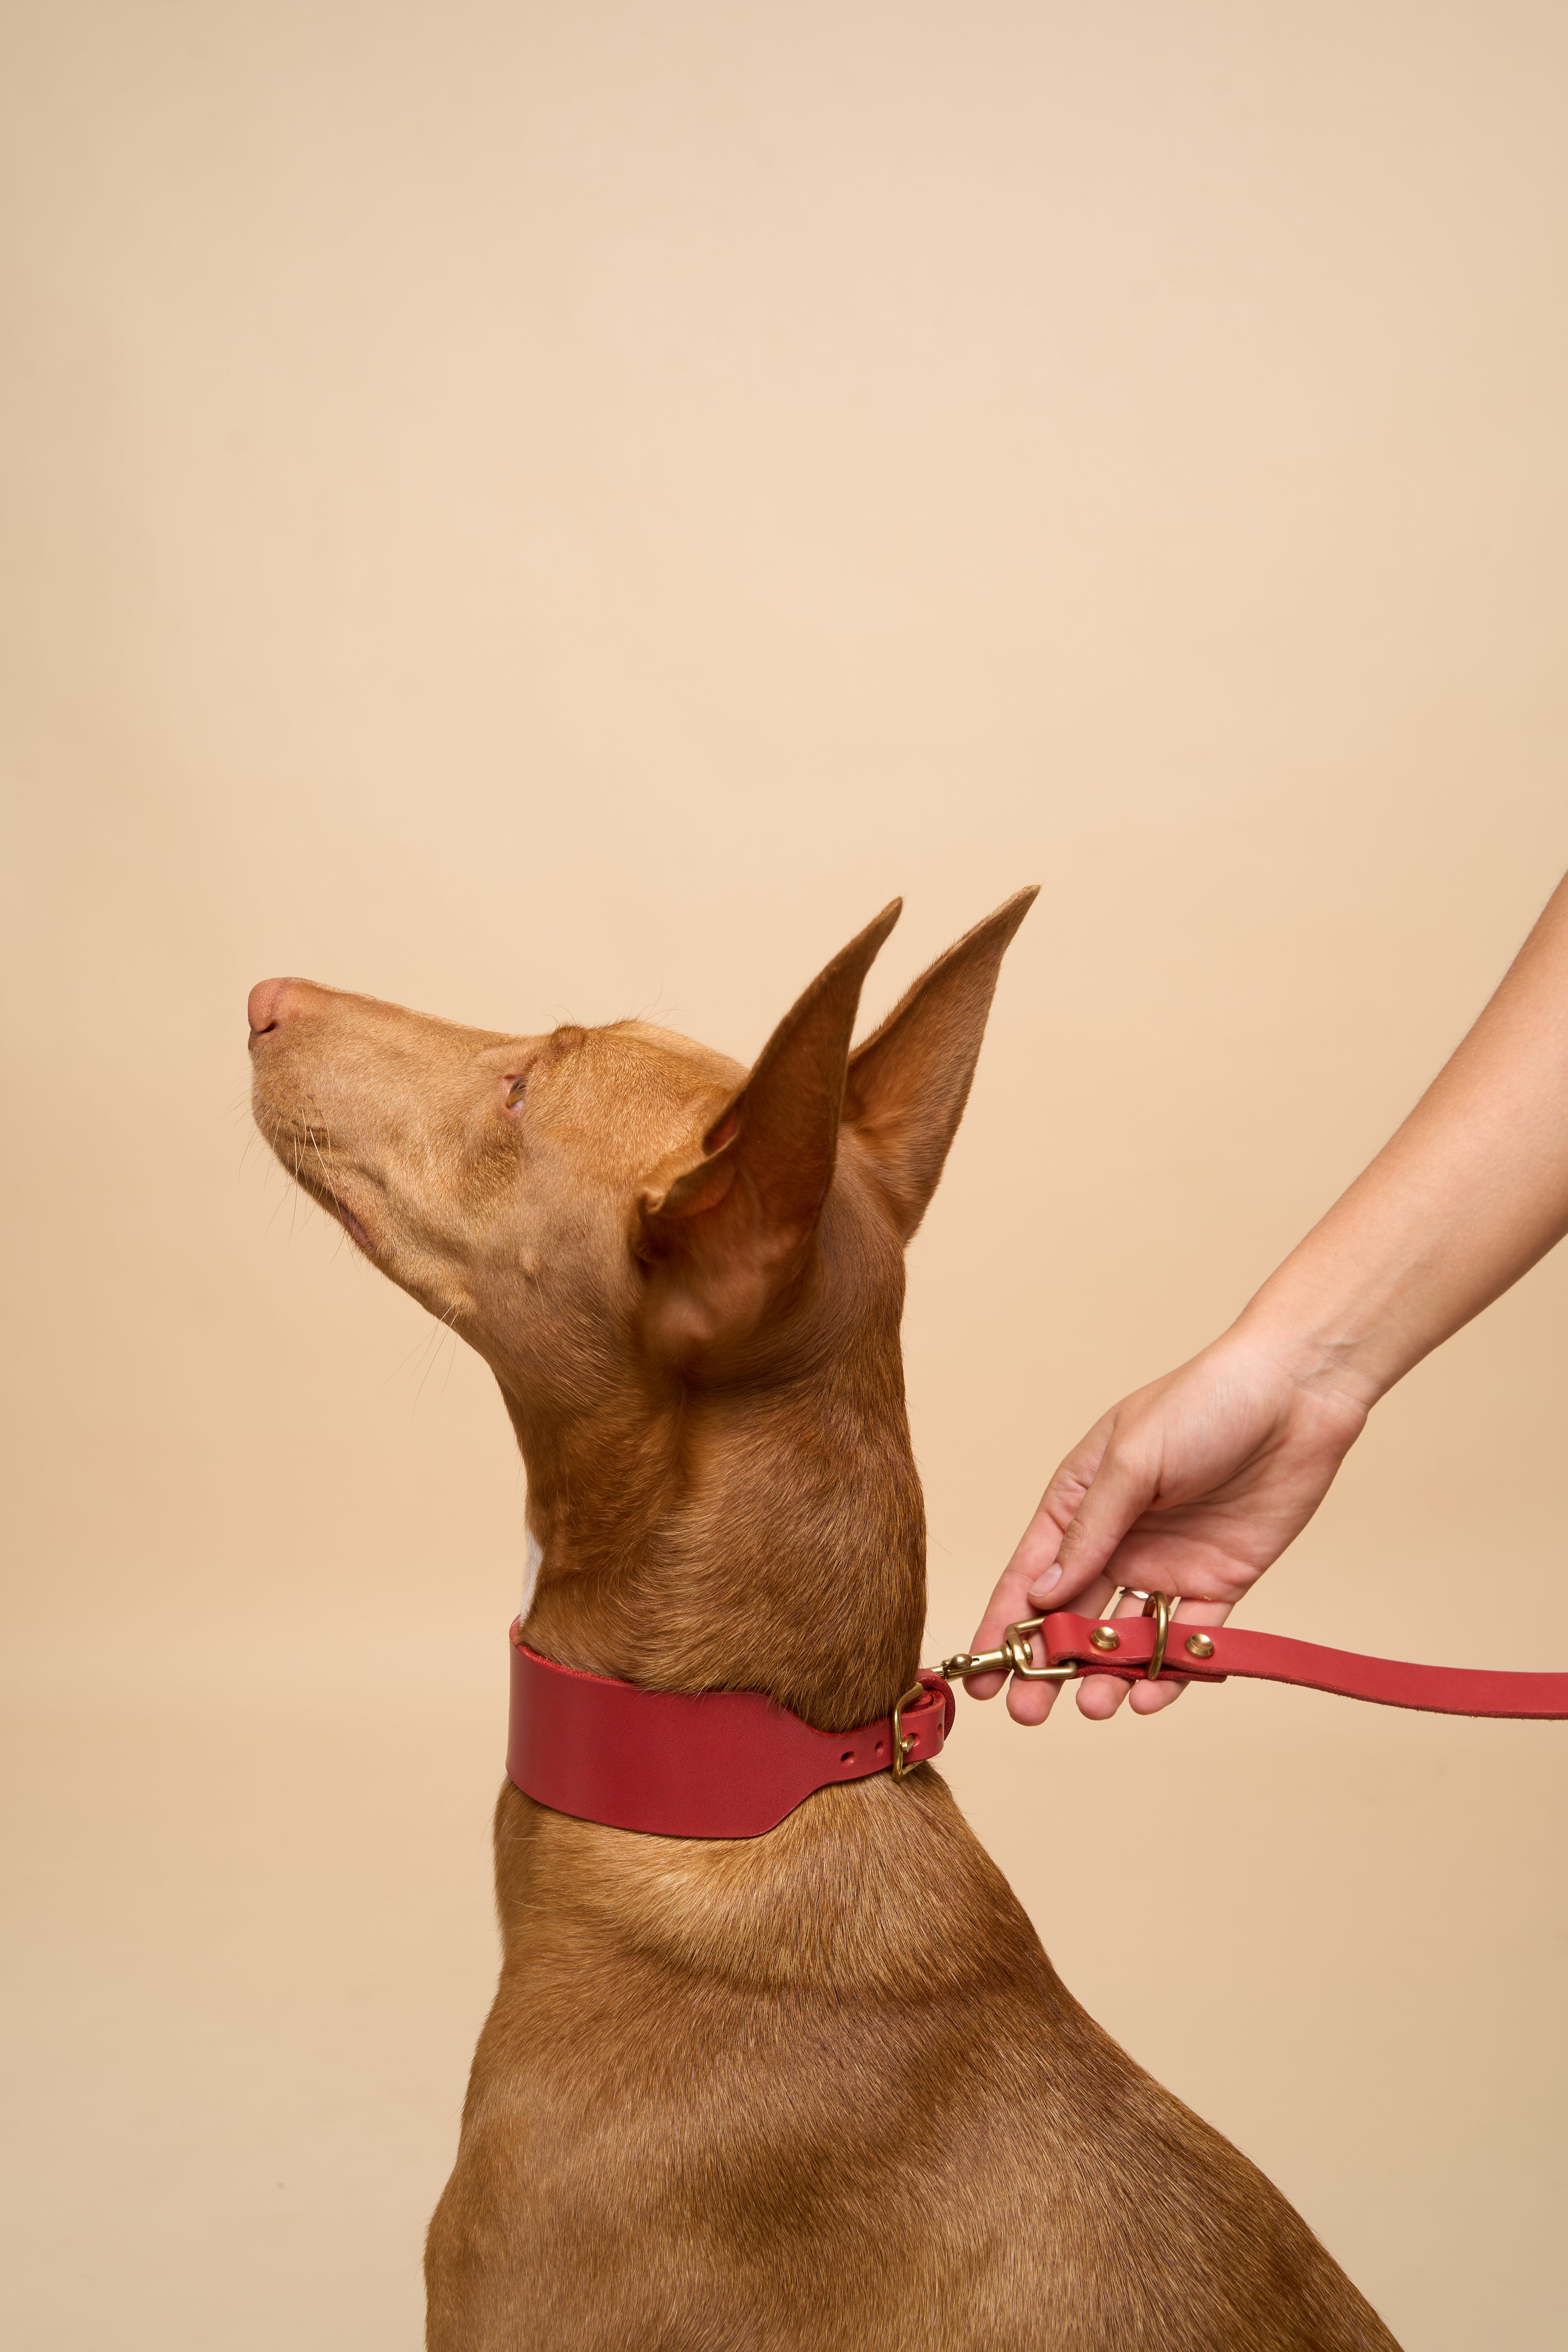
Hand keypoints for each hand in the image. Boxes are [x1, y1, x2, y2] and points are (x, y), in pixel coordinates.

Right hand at [966, 1330, 1369, 1723]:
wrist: (1296, 1393)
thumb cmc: (1203, 1403)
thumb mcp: (1131, 1459)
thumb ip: (1090, 1530)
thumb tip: (1044, 1595)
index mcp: (1082, 1501)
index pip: (1032, 1573)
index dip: (1004, 1625)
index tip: (982, 1675)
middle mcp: (1119, 1539)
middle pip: (1073, 1615)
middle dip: (1048, 1666)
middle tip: (1031, 1711)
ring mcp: (1168, 1563)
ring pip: (1127, 1635)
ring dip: (1108, 1674)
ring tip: (1097, 1706)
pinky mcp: (1220, 1580)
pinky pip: (1189, 1637)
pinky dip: (1170, 1668)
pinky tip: (1152, 1693)